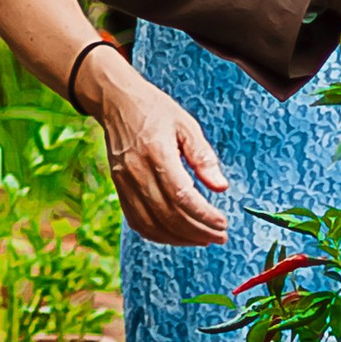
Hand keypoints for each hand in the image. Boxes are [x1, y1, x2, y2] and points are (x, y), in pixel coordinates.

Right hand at [75, 52, 231, 245]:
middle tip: (220, 237)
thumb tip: (221, 187)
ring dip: (180, 239)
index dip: (204, 215)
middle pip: (168, 215)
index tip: (223, 224)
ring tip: (203, 239)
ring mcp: (124, 183)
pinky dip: (159, 235)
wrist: (116, 102)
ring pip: (152, 225)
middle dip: (198, 232)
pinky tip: (178, 236)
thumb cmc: (154, 110)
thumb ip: (203, 157)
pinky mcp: (119, 189)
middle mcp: (136, 172)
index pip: (181, 196)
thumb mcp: (186, 125)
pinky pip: (138, 222)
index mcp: (156, 152)